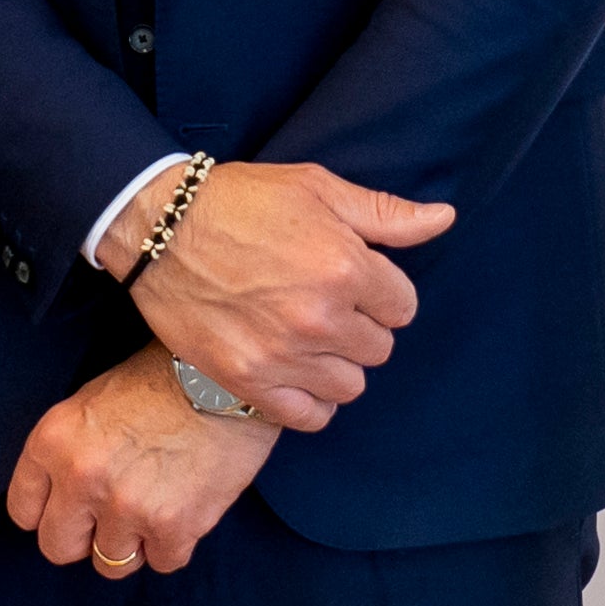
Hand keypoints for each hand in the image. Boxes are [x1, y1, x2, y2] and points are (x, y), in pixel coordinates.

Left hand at [6, 345, 280, 572]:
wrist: (222, 378)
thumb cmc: (157, 381)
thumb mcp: (90, 402)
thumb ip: (66, 453)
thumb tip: (59, 498)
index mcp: (53, 441)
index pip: (22, 511)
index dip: (48, 512)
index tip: (68, 508)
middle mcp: (81, 478)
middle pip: (58, 548)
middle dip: (83, 537)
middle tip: (109, 516)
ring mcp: (126, 507)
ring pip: (110, 564)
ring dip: (131, 542)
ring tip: (152, 504)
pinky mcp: (172, 528)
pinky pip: (161, 563)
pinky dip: (172, 544)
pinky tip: (183, 506)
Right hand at [98, 161, 452, 431]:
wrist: (159, 228)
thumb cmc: (240, 201)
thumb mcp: (315, 188)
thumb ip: (385, 213)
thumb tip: (444, 220)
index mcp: (344, 266)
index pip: (403, 306)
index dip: (379, 290)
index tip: (349, 277)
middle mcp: (320, 317)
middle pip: (379, 349)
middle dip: (358, 326)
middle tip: (320, 302)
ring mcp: (284, 356)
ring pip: (350, 386)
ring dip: (334, 364)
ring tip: (304, 335)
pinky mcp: (249, 382)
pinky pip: (311, 417)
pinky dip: (308, 399)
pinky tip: (291, 368)